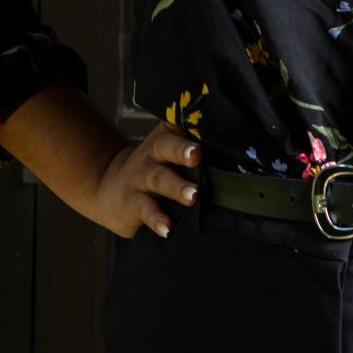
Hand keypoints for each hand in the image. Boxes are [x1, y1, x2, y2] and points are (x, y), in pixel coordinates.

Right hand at [89, 119, 202, 239]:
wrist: (109, 187)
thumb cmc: (155, 168)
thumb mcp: (169, 151)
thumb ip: (195, 148)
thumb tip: (242, 151)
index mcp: (166, 137)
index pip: (179, 125)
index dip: (192, 123)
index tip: (207, 124)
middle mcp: (152, 153)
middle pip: (166, 147)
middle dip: (181, 150)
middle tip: (197, 155)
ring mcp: (140, 177)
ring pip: (158, 178)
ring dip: (176, 187)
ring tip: (193, 196)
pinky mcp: (132, 202)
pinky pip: (144, 209)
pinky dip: (156, 219)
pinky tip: (167, 228)